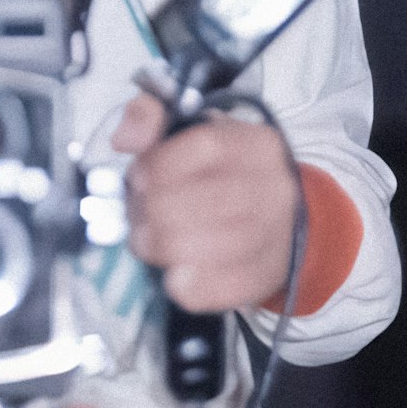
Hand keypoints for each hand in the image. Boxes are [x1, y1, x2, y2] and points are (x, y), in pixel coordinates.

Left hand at [112, 92, 297, 311]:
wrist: (284, 222)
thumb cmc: (225, 171)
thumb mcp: (194, 130)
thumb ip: (150, 117)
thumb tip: (122, 139)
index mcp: (255, 145)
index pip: (204, 147)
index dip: (158, 164)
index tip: (138, 177)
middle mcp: (271, 190)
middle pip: (194, 202)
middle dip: (148, 210)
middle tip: (137, 213)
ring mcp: (269, 239)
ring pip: (191, 248)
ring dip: (154, 245)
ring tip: (146, 239)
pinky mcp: (257, 282)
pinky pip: (203, 289)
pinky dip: (178, 281)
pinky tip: (173, 268)